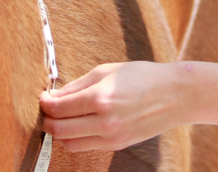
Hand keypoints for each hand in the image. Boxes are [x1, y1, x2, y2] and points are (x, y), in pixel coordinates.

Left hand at [39, 61, 186, 151]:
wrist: (175, 95)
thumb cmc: (142, 76)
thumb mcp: (107, 71)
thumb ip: (78, 85)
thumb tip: (55, 95)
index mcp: (101, 98)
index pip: (60, 108)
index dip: (45, 103)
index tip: (42, 97)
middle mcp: (105, 121)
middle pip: (60, 130)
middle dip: (47, 121)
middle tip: (46, 110)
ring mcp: (112, 137)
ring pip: (70, 144)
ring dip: (59, 133)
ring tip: (60, 118)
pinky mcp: (117, 145)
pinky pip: (86, 146)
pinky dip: (75, 138)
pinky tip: (76, 125)